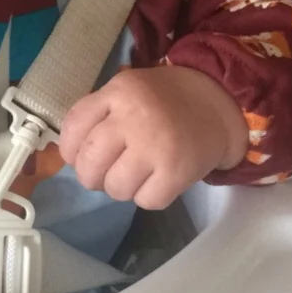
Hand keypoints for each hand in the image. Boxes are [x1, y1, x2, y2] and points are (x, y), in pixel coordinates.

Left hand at [58, 63, 249, 210]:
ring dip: (123, 188)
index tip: (86, 154)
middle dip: (94, 177)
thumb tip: (72, 157)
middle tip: (110, 171)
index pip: (73, 129)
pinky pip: (145, 201)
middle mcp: (133, 116)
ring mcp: (155, 145)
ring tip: (140, 172)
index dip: (72, 151)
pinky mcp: (176, 171)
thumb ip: (100, 115)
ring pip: (114, 188)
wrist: (219, 103)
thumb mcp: (130, 91)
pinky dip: (150, 195)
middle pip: (89, 165)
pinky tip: (161, 177)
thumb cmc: (166, 101)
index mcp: (119, 91)